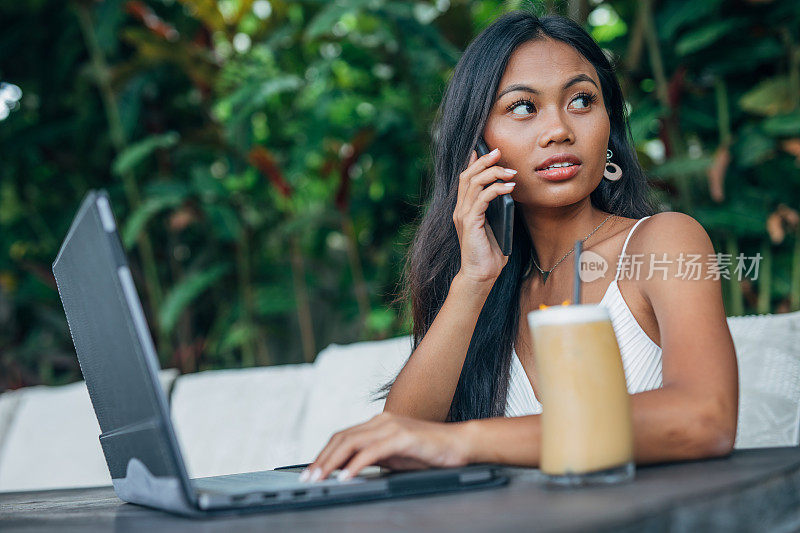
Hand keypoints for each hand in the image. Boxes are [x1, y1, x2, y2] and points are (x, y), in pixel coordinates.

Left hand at [299, 412, 471, 481]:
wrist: (460, 444)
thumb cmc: (429, 452)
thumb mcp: (395, 456)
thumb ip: (373, 457)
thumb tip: (347, 470)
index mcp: (378, 423)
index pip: (343, 436)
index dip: (324, 453)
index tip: (311, 471)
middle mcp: (382, 420)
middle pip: (342, 437)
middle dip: (322, 459)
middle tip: (308, 478)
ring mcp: (392, 427)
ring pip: (352, 442)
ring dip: (332, 462)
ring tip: (320, 478)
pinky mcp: (403, 437)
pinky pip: (372, 451)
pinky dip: (355, 464)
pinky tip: (346, 476)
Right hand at [453, 147, 515, 283]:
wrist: (481, 275)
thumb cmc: (489, 253)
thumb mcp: (495, 226)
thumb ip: (496, 210)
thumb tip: (507, 191)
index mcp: (464, 209)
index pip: (465, 179)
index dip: (473, 161)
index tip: (485, 149)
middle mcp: (460, 210)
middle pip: (467, 176)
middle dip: (484, 160)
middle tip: (499, 152)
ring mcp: (463, 215)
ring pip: (474, 183)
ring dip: (494, 173)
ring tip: (510, 172)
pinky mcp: (470, 223)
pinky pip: (483, 199)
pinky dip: (496, 190)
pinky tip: (509, 188)